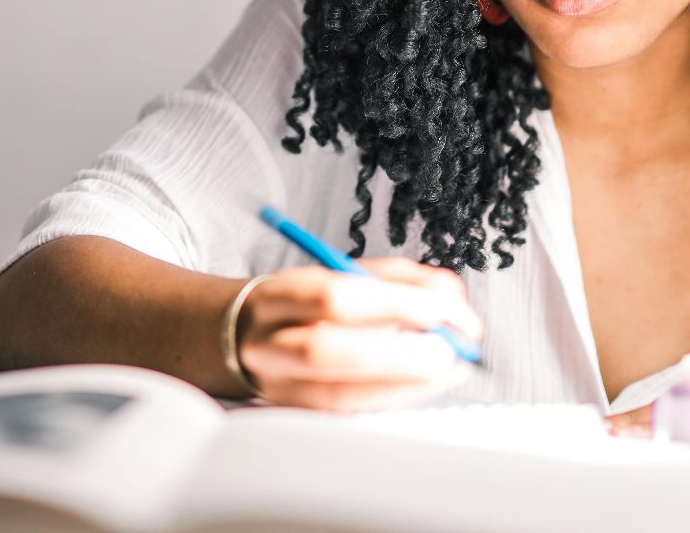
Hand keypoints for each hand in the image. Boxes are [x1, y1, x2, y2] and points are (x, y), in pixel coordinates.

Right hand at [233, 258, 484, 412]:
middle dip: (400, 353)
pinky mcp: (297, 417)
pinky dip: (394, 399)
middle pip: (328, 351)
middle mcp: (271, 343)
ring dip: (407, 384)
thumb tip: (450, 295)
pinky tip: (421, 384)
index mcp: (281, 295)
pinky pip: (350, 415)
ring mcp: (279, 388)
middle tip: (450, 350)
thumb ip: (397, 278)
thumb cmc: (303, 303)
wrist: (239, 338)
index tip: (450, 309)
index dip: (398, 305)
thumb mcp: (341, 272)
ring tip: (447, 368)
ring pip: (340, 396)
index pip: (337, 299)